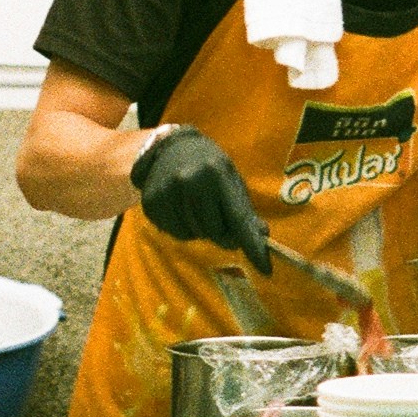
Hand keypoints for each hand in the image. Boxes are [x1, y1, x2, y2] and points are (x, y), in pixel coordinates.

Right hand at [130, 127, 270, 273]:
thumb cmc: (209, 166)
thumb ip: (244, 210)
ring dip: (200, 229)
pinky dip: (182, 228)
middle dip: (221, 232)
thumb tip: (262, 235)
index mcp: (217, 173)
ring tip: (197, 207)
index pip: (238, 218)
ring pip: (194, 235)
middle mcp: (191, 181)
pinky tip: (181, 208)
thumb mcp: (231, 179)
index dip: (252, 245)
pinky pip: (175, 233)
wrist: (171, 147)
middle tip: (217, 215)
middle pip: (215, 232)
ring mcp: (168, 191)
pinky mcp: (151, 203)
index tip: (266, 269)